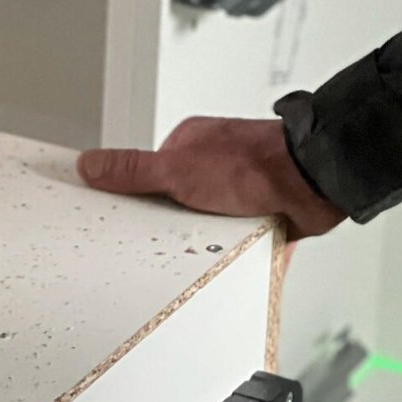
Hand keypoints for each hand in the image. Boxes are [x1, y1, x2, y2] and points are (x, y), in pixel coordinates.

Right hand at [77, 117, 343, 241]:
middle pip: (171, 208)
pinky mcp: (254, 217)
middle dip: (170, 228)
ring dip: (203, 242)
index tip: (122, 221)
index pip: (145, 178)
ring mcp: (234, 193)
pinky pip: (231, 242)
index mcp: (188, 146)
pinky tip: (227, 255)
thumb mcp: (176, 169)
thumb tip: (91, 163)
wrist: (311, 184)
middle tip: (170, 237)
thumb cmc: (255, 165)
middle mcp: (211, 167)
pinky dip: (230, 252)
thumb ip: (131, 170)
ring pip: (201, 229)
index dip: (133, 202)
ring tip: (204, 247)